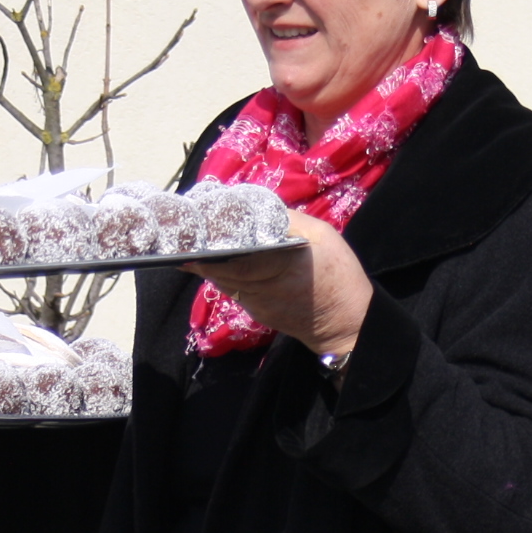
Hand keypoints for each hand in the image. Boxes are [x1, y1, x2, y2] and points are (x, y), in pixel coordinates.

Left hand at [185, 211, 371, 355]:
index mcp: (286, 265)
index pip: (241, 257)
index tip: (200, 230)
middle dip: (202, 254)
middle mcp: (267, 288)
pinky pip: (233, 290)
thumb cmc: (340, 276)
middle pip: (224, 270)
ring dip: (207, 264)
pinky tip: (211, 261)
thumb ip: (290, 221)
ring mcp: (259, 305)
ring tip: (191, 245)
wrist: (347, 324)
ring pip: (223, 281)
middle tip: (184, 237)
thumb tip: (259, 207)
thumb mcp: (324, 236)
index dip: (215, 247)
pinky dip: (221, 275)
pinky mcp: (257, 313)